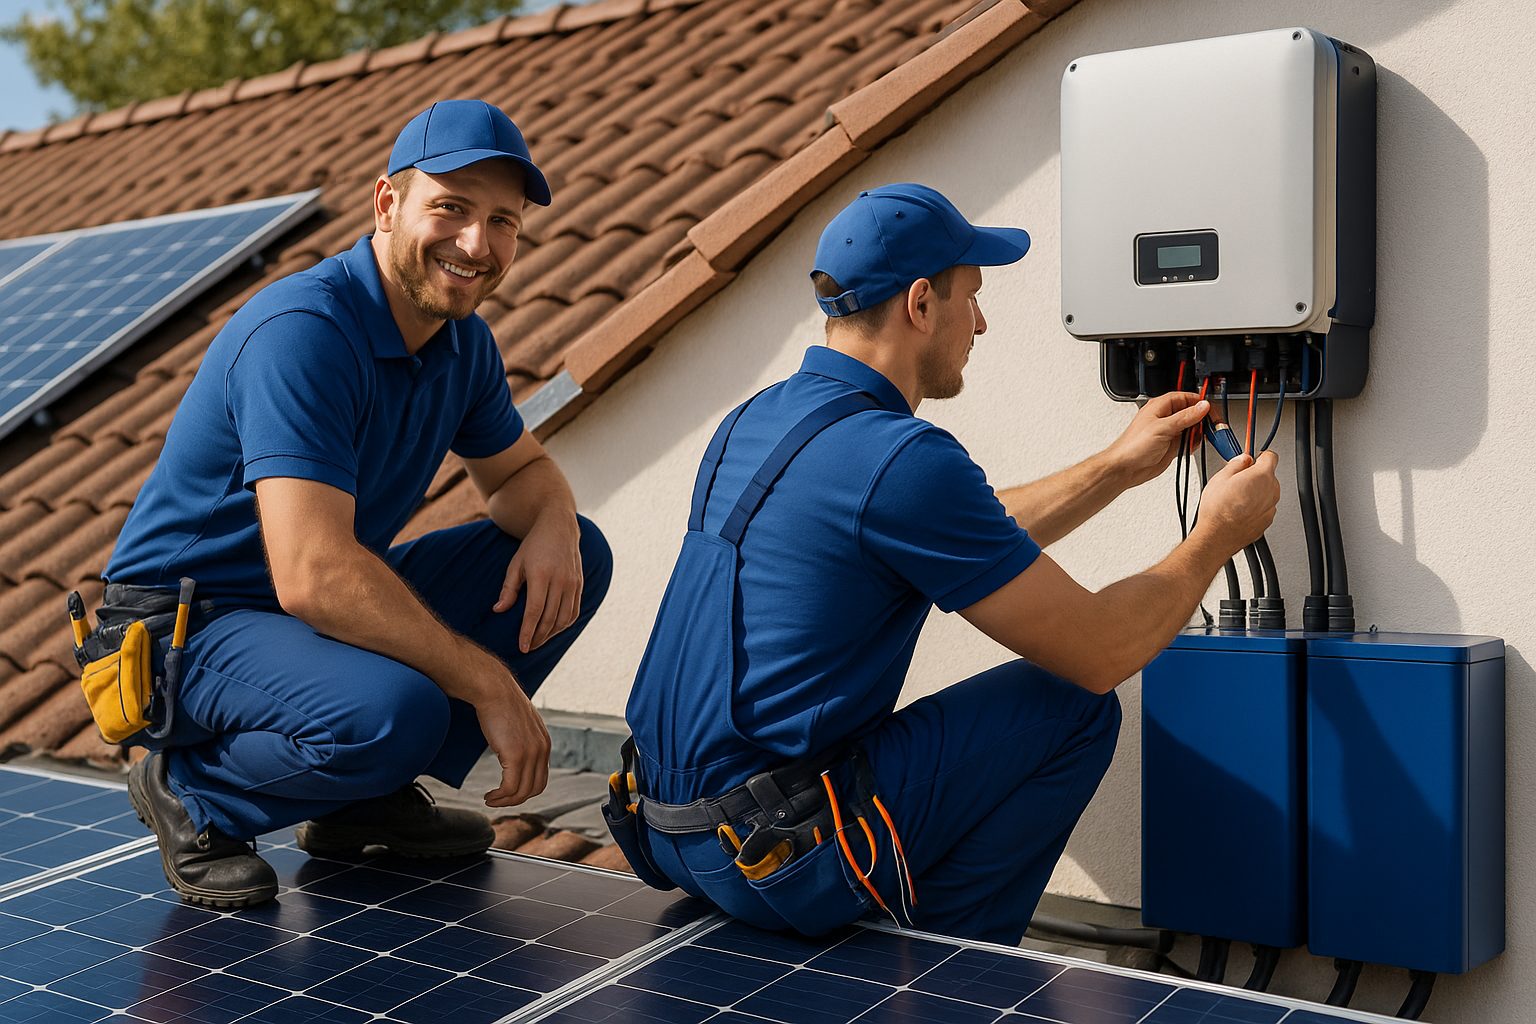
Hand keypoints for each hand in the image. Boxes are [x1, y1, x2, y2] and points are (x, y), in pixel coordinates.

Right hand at [471, 665, 551, 807]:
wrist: (493, 688)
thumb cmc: (500, 703)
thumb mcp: (519, 724)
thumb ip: (522, 739)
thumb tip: (512, 750)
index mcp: (544, 743)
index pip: (541, 778)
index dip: (524, 790)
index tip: (507, 793)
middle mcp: (542, 750)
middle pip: (534, 788)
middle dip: (515, 799)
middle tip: (498, 800)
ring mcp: (531, 753)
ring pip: (522, 791)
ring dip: (505, 800)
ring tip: (490, 799)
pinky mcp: (516, 755)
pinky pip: (510, 787)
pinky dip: (500, 796)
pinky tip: (489, 795)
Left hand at [495, 511, 583, 653]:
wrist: (559, 527)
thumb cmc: (533, 546)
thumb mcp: (516, 564)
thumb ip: (508, 589)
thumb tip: (498, 611)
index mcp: (541, 575)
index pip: (534, 612)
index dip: (528, 632)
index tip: (522, 647)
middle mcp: (560, 580)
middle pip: (549, 618)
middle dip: (538, 637)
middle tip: (528, 648)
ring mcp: (572, 583)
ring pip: (564, 619)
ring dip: (551, 634)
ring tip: (539, 641)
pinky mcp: (579, 584)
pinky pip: (574, 611)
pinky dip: (564, 624)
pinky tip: (553, 630)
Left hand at [1106, 392, 1209, 486]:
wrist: (1125, 468)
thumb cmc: (1133, 446)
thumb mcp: (1163, 427)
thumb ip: (1185, 417)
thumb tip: (1202, 406)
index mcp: (1159, 407)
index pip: (1184, 397)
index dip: (1198, 401)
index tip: (1211, 408)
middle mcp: (1165, 418)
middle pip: (1190, 412)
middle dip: (1201, 418)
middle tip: (1211, 424)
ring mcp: (1169, 432)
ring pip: (1191, 427)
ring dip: (1198, 432)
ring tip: (1202, 436)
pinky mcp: (1171, 446)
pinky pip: (1188, 441)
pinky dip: (1193, 443)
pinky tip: (1193, 446)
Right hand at [1193, 451, 1280, 554]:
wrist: (1217, 536)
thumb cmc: (1218, 510)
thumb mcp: (1220, 477)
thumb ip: (1236, 464)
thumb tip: (1242, 460)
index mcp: (1262, 476)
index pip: (1271, 456)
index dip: (1259, 456)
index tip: (1251, 460)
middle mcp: (1271, 491)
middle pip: (1269, 475)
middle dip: (1255, 476)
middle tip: (1237, 481)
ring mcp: (1271, 507)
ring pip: (1267, 492)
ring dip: (1256, 492)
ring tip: (1235, 498)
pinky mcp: (1267, 521)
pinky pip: (1264, 507)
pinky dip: (1255, 507)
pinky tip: (1239, 510)